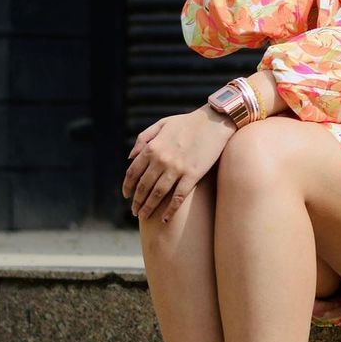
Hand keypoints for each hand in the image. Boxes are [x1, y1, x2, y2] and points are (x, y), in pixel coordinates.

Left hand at [123, 107, 234, 221]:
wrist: (214, 122)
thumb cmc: (187, 122)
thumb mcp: (161, 124)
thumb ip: (142, 138)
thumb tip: (129, 157)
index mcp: (152, 147)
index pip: (133, 173)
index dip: (127, 187)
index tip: (127, 196)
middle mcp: (161, 159)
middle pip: (143, 186)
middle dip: (136, 201)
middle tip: (134, 211)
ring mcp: (177, 168)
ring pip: (157, 194)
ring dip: (148, 208)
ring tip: (144, 217)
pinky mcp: (193, 175)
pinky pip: (178, 197)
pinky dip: (170, 210)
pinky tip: (164, 219)